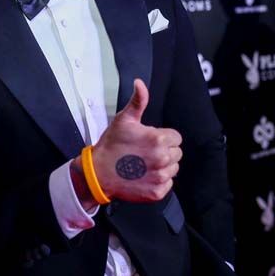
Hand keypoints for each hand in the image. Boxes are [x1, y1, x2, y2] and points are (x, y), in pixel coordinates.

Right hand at [91, 79, 181, 202]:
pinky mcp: (157, 192)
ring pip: (173, 168)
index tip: (149, 140)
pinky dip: (158, 181)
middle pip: (176, 153)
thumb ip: (138, 101)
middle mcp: (163, 159)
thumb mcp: (124, 119)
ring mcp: (160, 177)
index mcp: (158, 140)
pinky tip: (144, 176)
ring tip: (144, 164)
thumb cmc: (111, 145)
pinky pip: (167, 184)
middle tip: (145, 152)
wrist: (98, 173)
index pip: (176, 138)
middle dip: (164, 151)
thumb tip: (140, 83)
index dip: (163, 137)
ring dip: (162, 166)